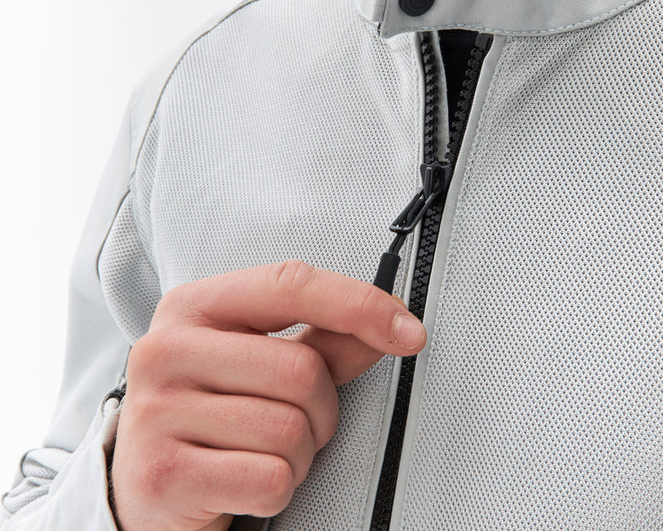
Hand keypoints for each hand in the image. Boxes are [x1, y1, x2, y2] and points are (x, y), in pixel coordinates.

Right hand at [109, 260, 425, 530]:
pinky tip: (243, 481)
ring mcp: (155, 412)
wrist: (144, 483)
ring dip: (298, 453)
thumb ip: (324, 339)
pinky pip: (270, 480)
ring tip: (260, 450)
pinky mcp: (163, 475)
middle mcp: (165, 349)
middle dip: (321, 408)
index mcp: (192, 306)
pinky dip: (278, 488)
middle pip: (301, 368)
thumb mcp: (257, 360)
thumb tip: (389, 323)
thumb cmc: (209, 411)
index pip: (291, 284)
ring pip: (289, 429)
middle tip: (294, 421)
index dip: (359, 304)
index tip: (408, 330)